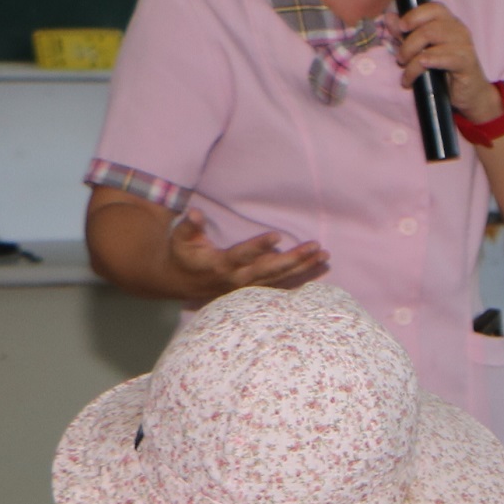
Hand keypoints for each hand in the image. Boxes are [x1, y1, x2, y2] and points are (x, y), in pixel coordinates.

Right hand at [169, 212, 326, 295]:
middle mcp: (238, 278)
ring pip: (280, 278)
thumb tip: (196, 213)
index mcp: (221, 264)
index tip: (277, 235)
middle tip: (316, 246)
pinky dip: (300, 278)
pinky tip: (318, 270)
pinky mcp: (254, 291)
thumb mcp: (180, 239)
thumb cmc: (182, 257)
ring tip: (324, 256)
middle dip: (294, 258)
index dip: (259, 246)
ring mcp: (248, 287)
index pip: (242, 254)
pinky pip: (281, 285)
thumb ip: (189, 226)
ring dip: (304, 268)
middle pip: (270, 269)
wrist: (179, 285)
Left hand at [390, 0, 498, 128]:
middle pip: (428, 27)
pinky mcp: (466, 63)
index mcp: (450, 23)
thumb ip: (406, 34)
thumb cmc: (447, 71)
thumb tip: (389, 17)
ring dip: (412, 57)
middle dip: (408, 43)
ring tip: (406, 72)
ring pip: (431, 41)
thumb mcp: (423, 50)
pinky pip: (439, 59)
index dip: (415, 15)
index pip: (434, 8)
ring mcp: (464, 46)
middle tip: (400, 59)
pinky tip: (412, 78)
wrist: (471, 95)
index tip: (401, 28)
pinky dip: (420, 67)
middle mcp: (459, 30)